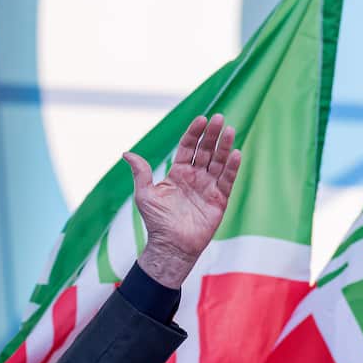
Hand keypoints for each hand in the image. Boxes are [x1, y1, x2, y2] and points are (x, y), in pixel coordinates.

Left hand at [124, 114, 241, 288]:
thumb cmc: (156, 221)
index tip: (201, 119)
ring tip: (229, 129)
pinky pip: (227, 180)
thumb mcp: (145, 194)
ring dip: (224, 146)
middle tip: (219, 118)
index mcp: (177, 174)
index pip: (188, 148)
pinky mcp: (219, 199)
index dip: (194, 133)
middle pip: (205, 151)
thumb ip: (141, 172)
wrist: (170, 245)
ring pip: (218, 162)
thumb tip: (127, 153)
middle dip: (212, 135)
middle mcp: (195, 177)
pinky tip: (235, 153)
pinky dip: (231, 167)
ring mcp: (208, 187)